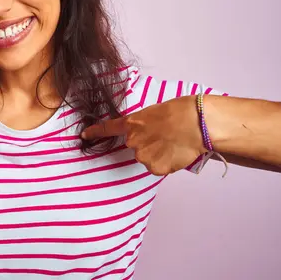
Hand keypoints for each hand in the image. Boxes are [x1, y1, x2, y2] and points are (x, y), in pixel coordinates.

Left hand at [81, 96, 207, 175]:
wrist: (196, 123)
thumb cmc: (180, 112)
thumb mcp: (155, 112)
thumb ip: (145, 125)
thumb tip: (149, 135)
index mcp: (132, 124)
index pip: (108, 128)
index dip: (95, 132)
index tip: (84, 134)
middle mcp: (132, 141)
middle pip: (136, 147)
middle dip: (148, 145)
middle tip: (166, 137)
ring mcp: (142, 156)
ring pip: (147, 159)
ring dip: (158, 155)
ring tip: (174, 144)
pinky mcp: (154, 168)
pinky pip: (158, 168)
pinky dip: (166, 164)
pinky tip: (175, 153)